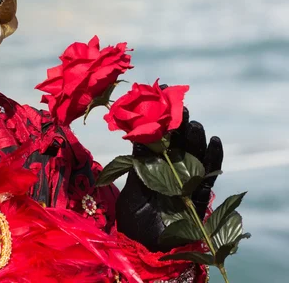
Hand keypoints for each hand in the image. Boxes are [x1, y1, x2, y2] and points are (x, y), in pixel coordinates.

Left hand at [115, 105, 223, 251]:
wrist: (143, 245)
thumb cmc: (133, 215)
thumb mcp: (132, 184)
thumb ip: (138, 162)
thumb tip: (136, 133)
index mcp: (152, 165)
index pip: (159, 139)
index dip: (161, 121)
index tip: (161, 101)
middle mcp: (170, 170)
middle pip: (178, 143)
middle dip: (180, 126)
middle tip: (180, 109)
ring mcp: (186, 181)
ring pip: (194, 155)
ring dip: (195, 140)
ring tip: (194, 124)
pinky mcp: (199, 195)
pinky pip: (209, 175)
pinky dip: (213, 159)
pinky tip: (214, 142)